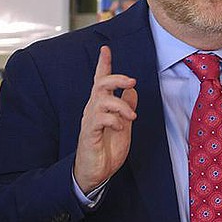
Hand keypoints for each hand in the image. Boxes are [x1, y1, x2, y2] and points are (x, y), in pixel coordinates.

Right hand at [73, 45, 137, 193]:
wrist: (95, 172)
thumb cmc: (107, 148)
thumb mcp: (123, 123)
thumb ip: (126, 106)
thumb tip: (132, 90)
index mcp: (101, 105)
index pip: (100, 80)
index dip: (103, 64)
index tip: (105, 49)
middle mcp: (93, 109)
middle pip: (100, 84)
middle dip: (116, 78)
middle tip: (132, 81)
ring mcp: (90, 121)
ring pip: (102, 100)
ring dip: (121, 105)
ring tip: (131, 117)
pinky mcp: (89, 134)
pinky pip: (99, 119)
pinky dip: (114, 120)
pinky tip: (120, 127)